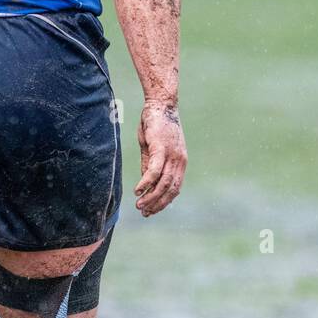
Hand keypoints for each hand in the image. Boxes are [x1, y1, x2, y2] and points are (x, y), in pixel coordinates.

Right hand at [134, 101, 186, 216]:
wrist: (161, 103)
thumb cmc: (156, 124)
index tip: (151, 211)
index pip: (174, 189)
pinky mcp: (161, 149)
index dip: (163, 203)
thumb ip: (151, 165)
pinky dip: (146, 183)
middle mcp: (179, 161)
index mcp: (180, 163)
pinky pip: (154, 171)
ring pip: (163, 184)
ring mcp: (172, 155)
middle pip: (170, 190)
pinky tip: (138, 191)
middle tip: (144, 213)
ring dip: (150, 197)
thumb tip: (147, 184)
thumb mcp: (153, 149)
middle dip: (157, 204)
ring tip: (139, 205)